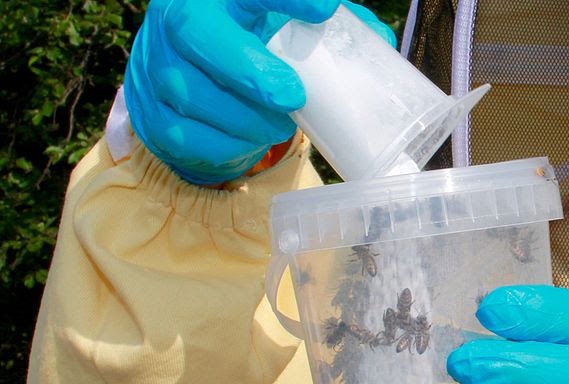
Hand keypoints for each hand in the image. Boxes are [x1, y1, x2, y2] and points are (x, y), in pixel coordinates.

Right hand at [124, 0, 395, 184]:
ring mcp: (155, 70)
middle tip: (291, 97)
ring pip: (192, 96)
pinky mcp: (151, 118)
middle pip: (198, 35)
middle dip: (248, 70)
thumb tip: (379, 40)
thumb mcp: (280, 28)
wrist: (186, 81)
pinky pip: (187, 139)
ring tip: (278, 124)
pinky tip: (249, 139)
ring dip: (245, 120)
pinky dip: (226, 147)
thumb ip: (326, 30)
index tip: (324, 9)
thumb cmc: (247, 48)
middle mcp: (175, 21)